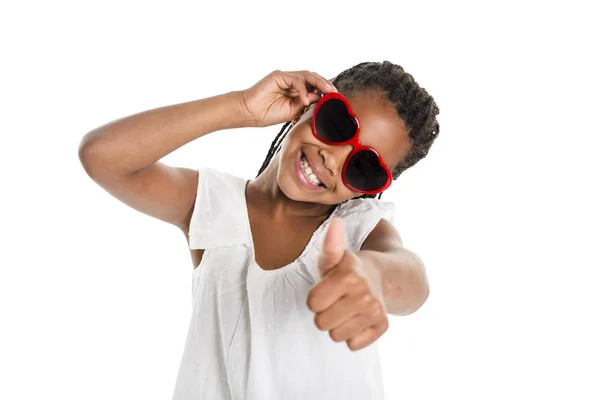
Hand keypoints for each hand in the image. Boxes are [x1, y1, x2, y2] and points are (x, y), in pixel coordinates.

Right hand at [238, 70, 336, 127]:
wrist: (250, 113)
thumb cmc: (268, 114)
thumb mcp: (293, 111)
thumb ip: (306, 103)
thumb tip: (321, 98)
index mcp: (296, 90)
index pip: (315, 86)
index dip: (326, 90)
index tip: (336, 98)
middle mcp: (292, 81)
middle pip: (313, 78)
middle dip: (326, 84)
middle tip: (335, 93)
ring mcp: (285, 77)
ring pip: (307, 75)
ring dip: (319, 83)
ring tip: (327, 92)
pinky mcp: (279, 76)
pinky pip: (296, 80)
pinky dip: (302, 90)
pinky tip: (305, 100)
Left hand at [306, 218, 388, 350]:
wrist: (384, 276)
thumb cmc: (350, 268)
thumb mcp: (336, 257)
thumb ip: (330, 245)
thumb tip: (335, 223)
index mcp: (349, 277)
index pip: (312, 304)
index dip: (316, 297)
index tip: (326, 289)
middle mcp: (364, 295)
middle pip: (322, 323)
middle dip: (325, 312)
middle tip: (336, 300)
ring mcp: (375, 312)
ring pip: (336, 336)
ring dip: (338, 325)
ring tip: (346, 309)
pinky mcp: (381, 326)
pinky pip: (353, 344)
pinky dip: (353, 335)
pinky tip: (357, 318)